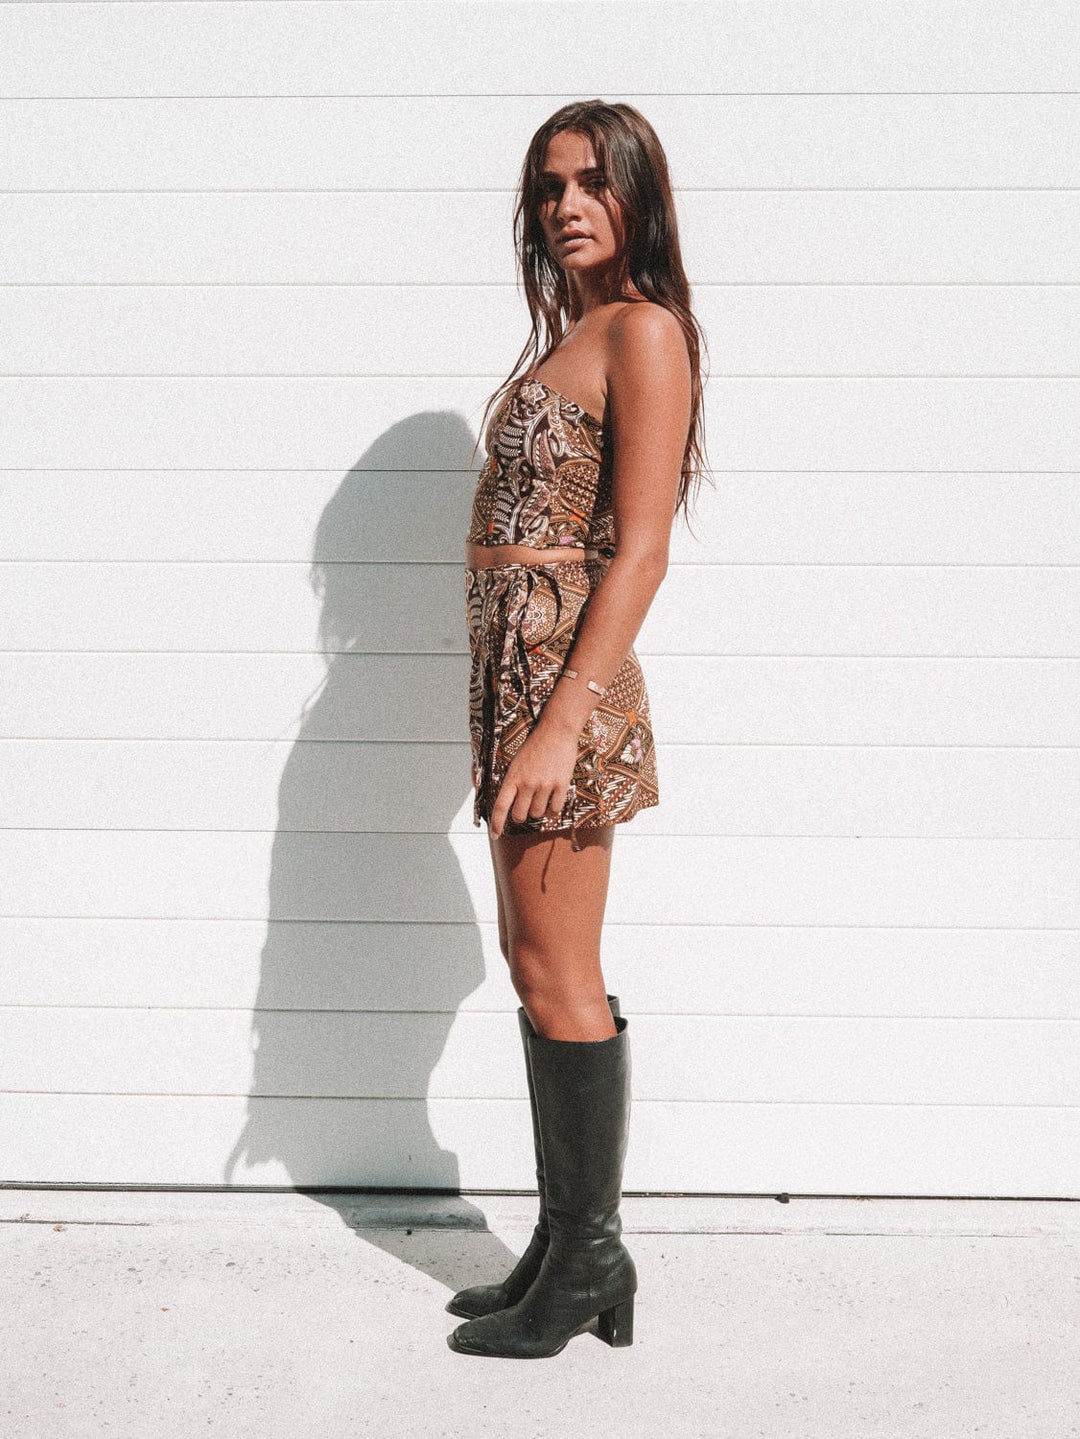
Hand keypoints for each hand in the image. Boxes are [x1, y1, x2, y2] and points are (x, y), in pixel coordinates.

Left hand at [489, 722, 579, 837]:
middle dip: (520, 816)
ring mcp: (544, 785)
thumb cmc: (534, 746)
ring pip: (537, 813)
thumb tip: (508, 801)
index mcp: (512, 777)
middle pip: (520, 815)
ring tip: (540, 799)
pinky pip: (555, 809)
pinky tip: (552, 802)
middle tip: (524, 809)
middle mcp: (527, 783)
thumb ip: (512, 782)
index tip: (494, 834)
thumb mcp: (515, 763)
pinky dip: (552, 810)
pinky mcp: (561, 785)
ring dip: (538, 811)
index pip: (500, 806)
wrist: (555, 731)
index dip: (496, 823)